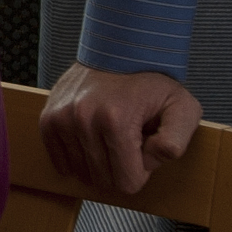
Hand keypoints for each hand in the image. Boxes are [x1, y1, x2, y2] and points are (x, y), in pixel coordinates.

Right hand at [42, 64, 201, 190]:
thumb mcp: (182, 107)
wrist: (120, 49)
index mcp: (116, 121)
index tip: (144, 145)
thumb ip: (176, 140)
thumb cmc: (153, 81)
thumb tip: (153, 159)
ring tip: (110, 132)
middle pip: (103, 180)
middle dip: (120, 165)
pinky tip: (91, 137)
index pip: (127, 183)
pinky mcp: (48, 119)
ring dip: (99, 159)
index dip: (141, 169)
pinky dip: (78, 156)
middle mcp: (83, 120)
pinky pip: (60, 162)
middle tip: (129, 137)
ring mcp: (62, 120)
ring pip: (81, 173)